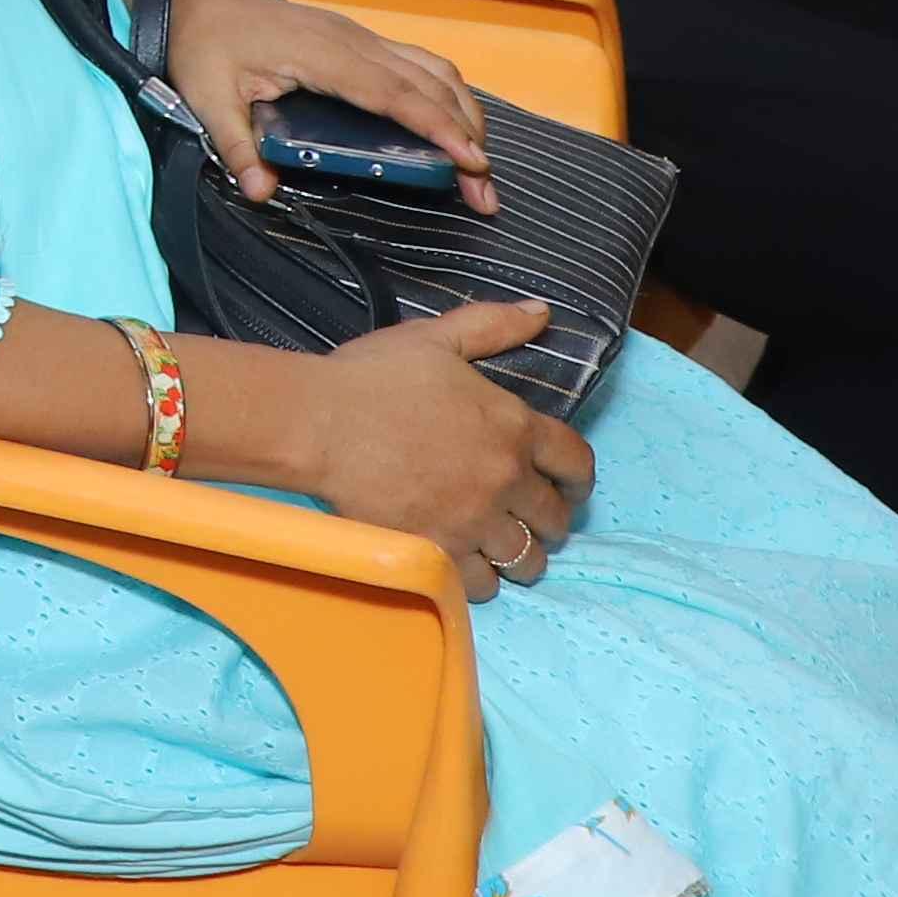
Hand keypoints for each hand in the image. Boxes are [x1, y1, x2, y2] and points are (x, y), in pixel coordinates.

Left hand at [157, 0, 494, 211]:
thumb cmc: (202, 44)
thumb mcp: (207, 98)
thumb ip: (235, 146)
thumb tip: (260, 193)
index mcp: (322, 54)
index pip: (393, 93)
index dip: (436, 126)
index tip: (471, 161)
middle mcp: (353, 40)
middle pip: (428, 83)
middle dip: (466, 134)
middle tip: (484, 189)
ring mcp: (360, 36)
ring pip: (432, 68)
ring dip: (464, 112)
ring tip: (478, 164)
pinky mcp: (358, 40)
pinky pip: (417, 63)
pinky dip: (446, 95)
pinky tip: (453, 125)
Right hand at [271, 300, 595, 599]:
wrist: (318, 423)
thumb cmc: (372, 378)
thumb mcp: (435, 339)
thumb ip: (493, 325)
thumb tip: (542, 313)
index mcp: (513, 426)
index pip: (576, 462)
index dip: (579, 479)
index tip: (570, 486)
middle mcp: (505, 478)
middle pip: (555, 518)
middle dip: (549, 521)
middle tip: (531, 520)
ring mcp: (474, 520)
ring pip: (525, 558)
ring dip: (520, 556)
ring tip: (503, 550)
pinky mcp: (441, 550)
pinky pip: (483, 584)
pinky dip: (481, 578)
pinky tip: (467, 563)